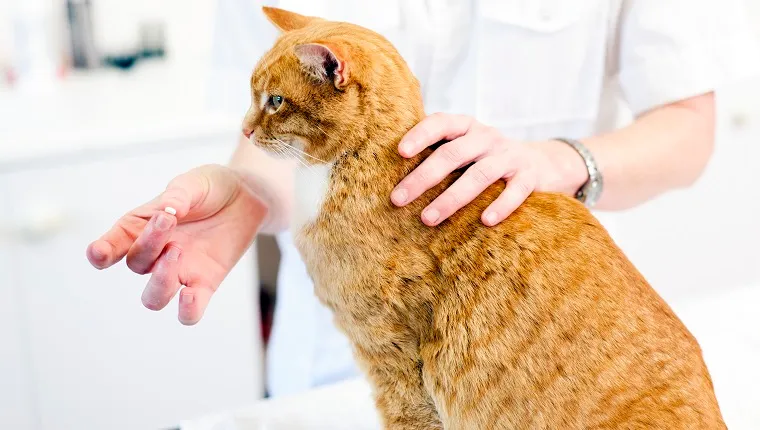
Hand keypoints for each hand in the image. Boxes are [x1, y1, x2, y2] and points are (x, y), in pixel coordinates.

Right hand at [86, 164, 267, 324]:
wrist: (246, 196)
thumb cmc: (211, 187)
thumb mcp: (194, 182)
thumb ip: (179, 194)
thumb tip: (169, 209)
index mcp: (141, 226)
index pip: (113, 245)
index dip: (102, 252)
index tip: (99, 252)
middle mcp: (155, 254)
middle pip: (136, 265)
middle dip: (148, 244)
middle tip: (169, 219)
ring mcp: (178, 271)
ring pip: (154, 298)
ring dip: (160, 280)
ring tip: (178, 251)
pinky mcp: (205, 284)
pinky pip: (190, 313)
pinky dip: (186, 311)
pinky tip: (189, 295)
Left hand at [391, 113, 586, 225]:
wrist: (545, 163)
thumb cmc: (489, 159)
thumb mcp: (468, 148)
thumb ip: (440, 153)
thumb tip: (391, 173)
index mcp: (467, 128)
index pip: (441, 123)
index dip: (421, 135)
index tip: (400, 152)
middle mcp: (487, 138)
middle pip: (452, 154)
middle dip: (422, 177)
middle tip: (397, 199)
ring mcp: (510, 156)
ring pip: (479, 175)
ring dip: (451, 198)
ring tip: (428, 218)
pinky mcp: (530, 177)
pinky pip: (515, 192)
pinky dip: (500, 206)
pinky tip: (484, 222)